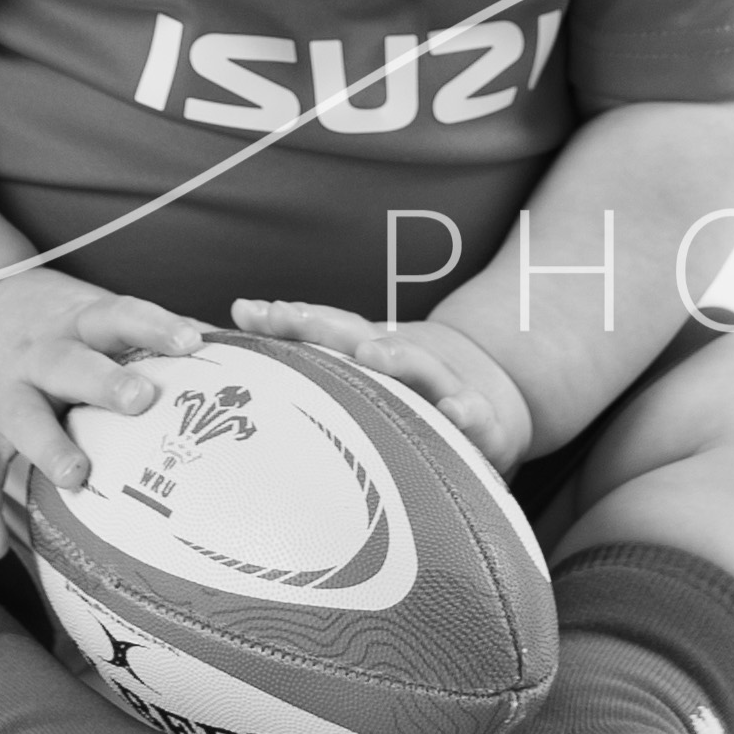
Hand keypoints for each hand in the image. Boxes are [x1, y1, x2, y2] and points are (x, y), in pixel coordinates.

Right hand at [0, 271, 213, 562]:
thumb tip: (230, 344)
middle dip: (104, 382)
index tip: (192, 341)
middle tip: (142, 399)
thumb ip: (150, 332)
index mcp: (77, 322)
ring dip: (49, 447)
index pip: (119, 316)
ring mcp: (1, 396)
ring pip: (24, 419)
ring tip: (77, 474)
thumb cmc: (51, 324)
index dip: (154, 326)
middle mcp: (37, 355)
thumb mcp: (92, 311)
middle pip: (71, 364)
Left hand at [229, 298, 533, 475]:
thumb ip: (305, 344)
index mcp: (373, 354)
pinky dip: (467, 412)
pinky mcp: (482, 424)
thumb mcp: (361, 367)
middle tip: (292, 318)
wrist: (496, 399)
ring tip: (372, 353)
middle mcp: (406, 365)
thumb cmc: (409, 390)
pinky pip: (476, 420)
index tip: (250, 313)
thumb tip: (236, 309)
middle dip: (329, 328)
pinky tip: (455, 412)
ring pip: (420, 369)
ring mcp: (445, 390)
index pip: (327, 330)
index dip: (290, 320)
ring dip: (397, 357)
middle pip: (366, 339)